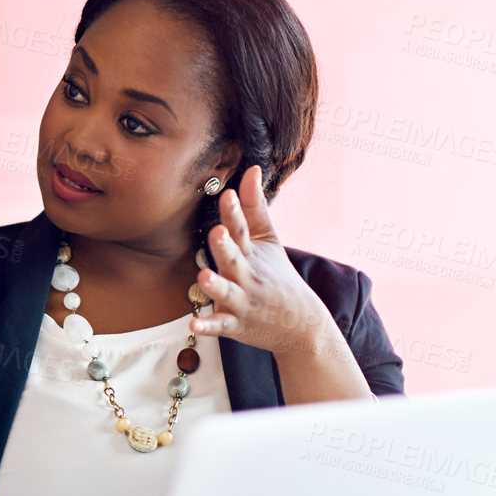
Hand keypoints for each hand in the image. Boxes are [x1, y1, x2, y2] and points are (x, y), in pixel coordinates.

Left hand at [192, 165, 332, 358]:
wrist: (301, 325)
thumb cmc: (277, 275)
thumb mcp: (269, 240)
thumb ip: (255, 206)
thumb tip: (251, 168)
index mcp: (251, 253)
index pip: (242, 229)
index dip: (234, 213)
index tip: (228, 194)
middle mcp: (246, 275)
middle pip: (233, 259)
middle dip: (225, 246)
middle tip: (217, 232)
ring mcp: (241, 301)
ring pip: (225, 292)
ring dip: (216, 285)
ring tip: (204, 275)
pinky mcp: (235, 325)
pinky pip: (220, 326)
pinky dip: (209, 326)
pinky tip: (195, 324)